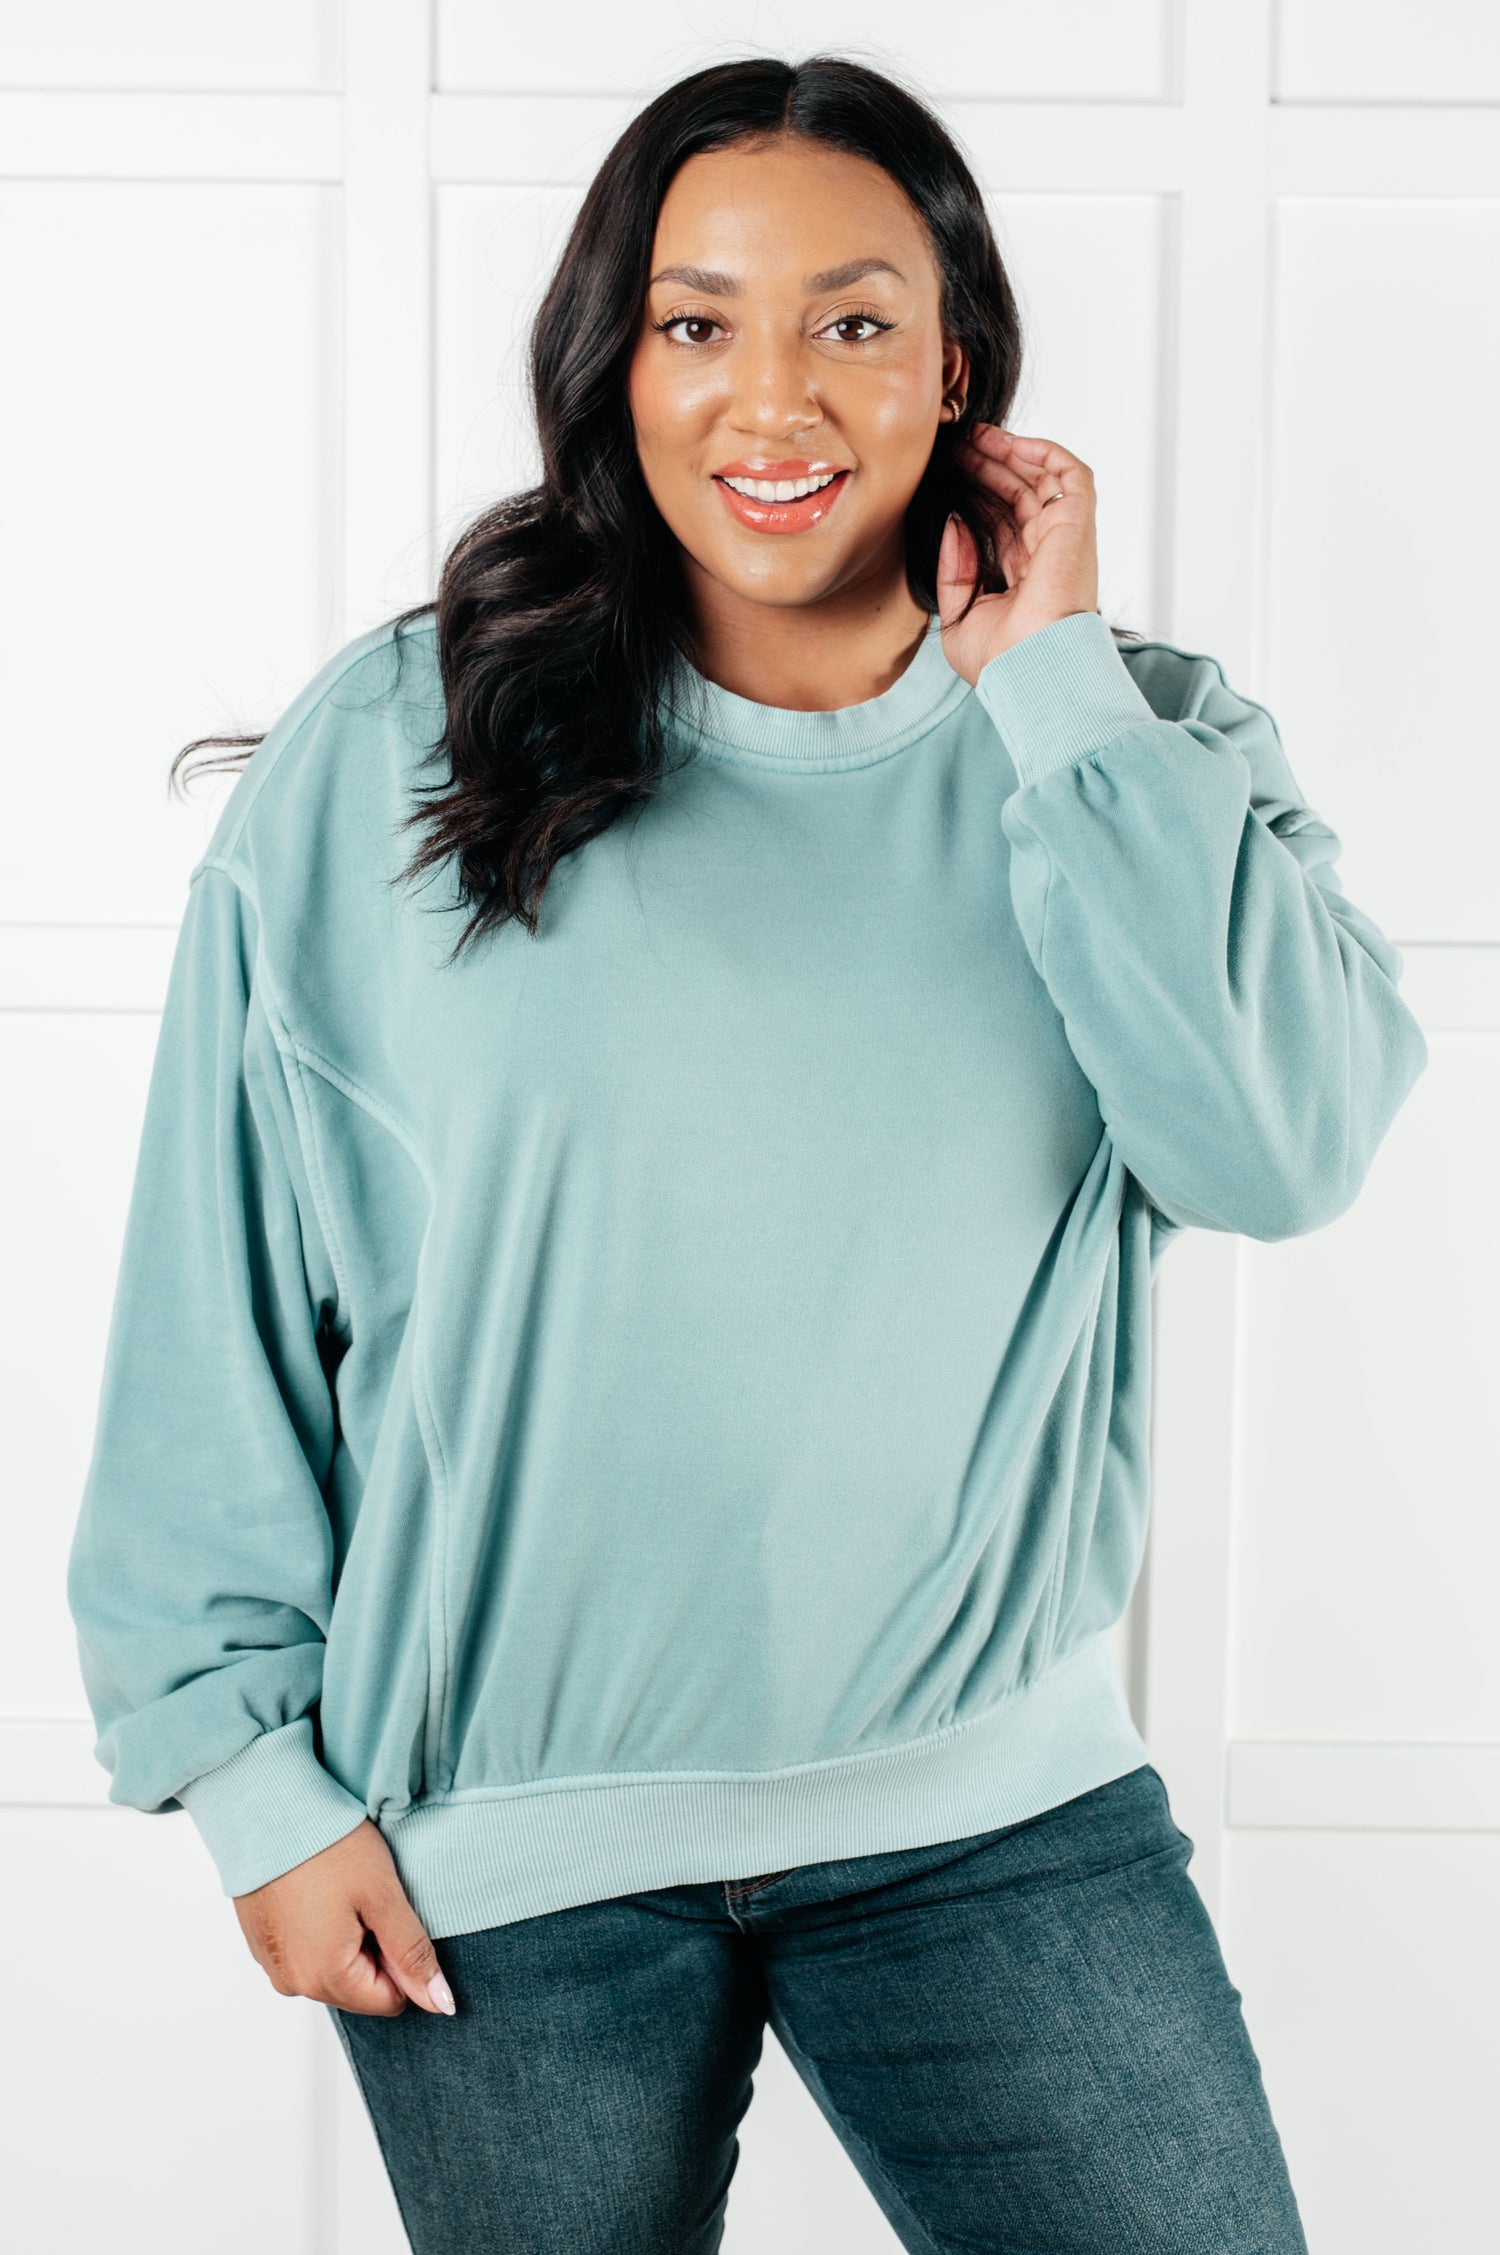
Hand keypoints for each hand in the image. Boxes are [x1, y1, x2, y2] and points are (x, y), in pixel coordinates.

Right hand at [233, 1816, 456, 2017]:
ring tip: (339, 1890)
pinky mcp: (260, 1943)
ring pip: (332, 1969)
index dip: (400, 1956)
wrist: (268, 1808)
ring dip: (346, 1937)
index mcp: (324, 1979)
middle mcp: (292, 1983)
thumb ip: (413, 1954)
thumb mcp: (384, 1896)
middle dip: (371, 1948)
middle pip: (359, 1987)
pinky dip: (318, 1928)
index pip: (389, 1999)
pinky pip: (304, 1951)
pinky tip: (317, 1889)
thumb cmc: (328, 1845)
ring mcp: (271, 1964)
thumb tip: (441, 2002)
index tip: (386, 1912)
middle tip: (362, 1897)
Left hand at [936, 426, 1099, 685]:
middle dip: (989, 468)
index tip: (950, 476)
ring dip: (1009, 454)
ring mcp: (1063, 539)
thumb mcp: (959, 616)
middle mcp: (1046, 557)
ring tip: (974, 437)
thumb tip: (955, 522)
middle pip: (1019, 497)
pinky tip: (1009, 441)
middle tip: (958, 448)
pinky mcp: (1076, 525)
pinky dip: (1043, 452)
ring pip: (1040, 481)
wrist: (1030, 669)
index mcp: (1023, 580)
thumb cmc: (999, 662)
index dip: (978, 497)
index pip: (1001, 525)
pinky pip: (1069, 473)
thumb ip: (954, 570)